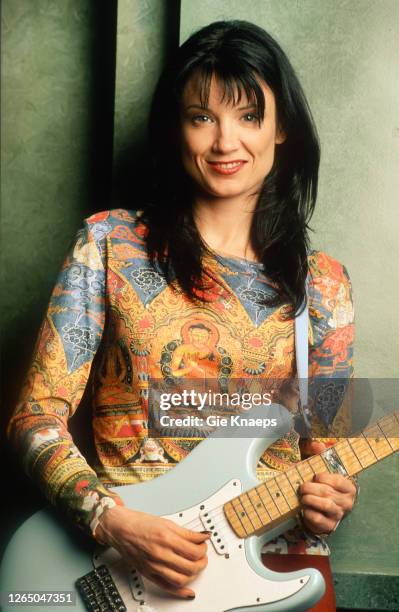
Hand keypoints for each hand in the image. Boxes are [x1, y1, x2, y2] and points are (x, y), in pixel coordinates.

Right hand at [95, 505, 209, 598]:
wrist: (121, 529)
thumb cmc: (140, 524)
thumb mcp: (167, 523)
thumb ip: (186, 532)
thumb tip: (202, 537)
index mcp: (167, 538)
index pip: (194, 550)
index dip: (203, 548)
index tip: (204, 544)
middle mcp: (161, 554)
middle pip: (191, 566)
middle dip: (202, 561)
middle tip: (202, 555)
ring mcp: (154, 566)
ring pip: (182, 579)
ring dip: (194, 574)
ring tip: (195, 566)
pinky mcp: (149, 574)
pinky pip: (167, 588)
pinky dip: (180, 592)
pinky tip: (188, 590)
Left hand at [298, 473, 356, 534]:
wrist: (324, 513)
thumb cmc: (325, 490)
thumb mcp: (327, 479)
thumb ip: (322, 469)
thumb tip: (312, 454)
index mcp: (349, 489)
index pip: (337, 481)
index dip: (323, 478)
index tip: (314, 477)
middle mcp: (347, 503)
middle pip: (327, 492)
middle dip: (310, 488)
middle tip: (302, 487)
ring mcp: (339, 515)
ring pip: (325, 505)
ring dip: (310, 499)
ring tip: (303, 497)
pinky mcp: (329, 526)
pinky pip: (317, 518)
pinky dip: (308, 512)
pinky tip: (305, 509)